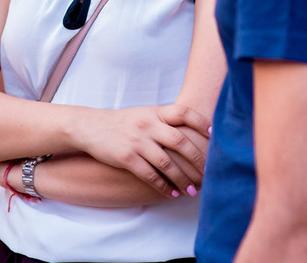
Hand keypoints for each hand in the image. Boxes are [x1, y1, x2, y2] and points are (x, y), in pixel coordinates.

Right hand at [74, 104, 211, 197]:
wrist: (91, 127)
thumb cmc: (124, 122)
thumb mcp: (144, 114)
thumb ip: (165, 121)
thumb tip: (193, 135)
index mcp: (154, 112)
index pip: (183, 113)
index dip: (201, 123)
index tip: (215, 136)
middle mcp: (148, 125)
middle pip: (180, 141)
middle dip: (198, 160)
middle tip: (209, 174)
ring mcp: (137, 141)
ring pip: (167, 163)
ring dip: (182, 179)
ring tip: (193, 191)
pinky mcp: (126, 158)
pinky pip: (150, 175)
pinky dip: (163, 186)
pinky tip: (172, 193)